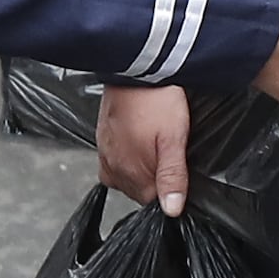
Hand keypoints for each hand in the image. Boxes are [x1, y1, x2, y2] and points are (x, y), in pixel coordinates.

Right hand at [98, 81, 191, 211]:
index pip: (153, 200)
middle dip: (155, 176)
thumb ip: (173, 176)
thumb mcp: (174, 139)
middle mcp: (113, 168)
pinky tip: (138, 138)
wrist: (134, 67)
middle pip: (139, 189)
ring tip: (154, 140)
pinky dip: (127, 155)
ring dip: (141, 165)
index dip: (169, 186)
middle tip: (168, 148)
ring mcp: (104, 153)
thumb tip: (172, 210)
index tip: (177, 167)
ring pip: (127, 175)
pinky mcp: (101, 139)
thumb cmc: (156, 100)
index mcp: (131, 172)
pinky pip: (114, 160)